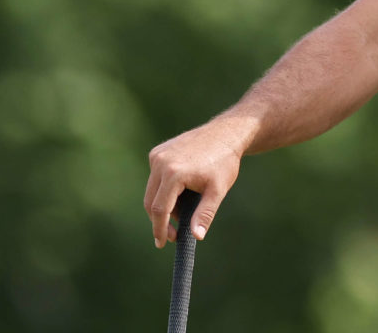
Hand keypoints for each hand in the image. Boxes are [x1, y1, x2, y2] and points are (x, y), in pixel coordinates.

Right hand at [144, 118, 248, 247]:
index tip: (163, 243)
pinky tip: (181, 194)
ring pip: (152, 190)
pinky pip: (155, 178)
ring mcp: (157, 155)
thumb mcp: (217, 190)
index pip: (159, 209)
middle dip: (160, 221)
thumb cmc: (224, 162)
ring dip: (163, 205)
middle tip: (173, 235)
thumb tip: (196, 236)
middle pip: (151, 201)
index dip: (160, 229)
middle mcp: (160, 162)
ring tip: (182, 212)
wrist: (226, 134)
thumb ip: (205, 214)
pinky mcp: (158, 152)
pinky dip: (164, 190)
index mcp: (173, 173)